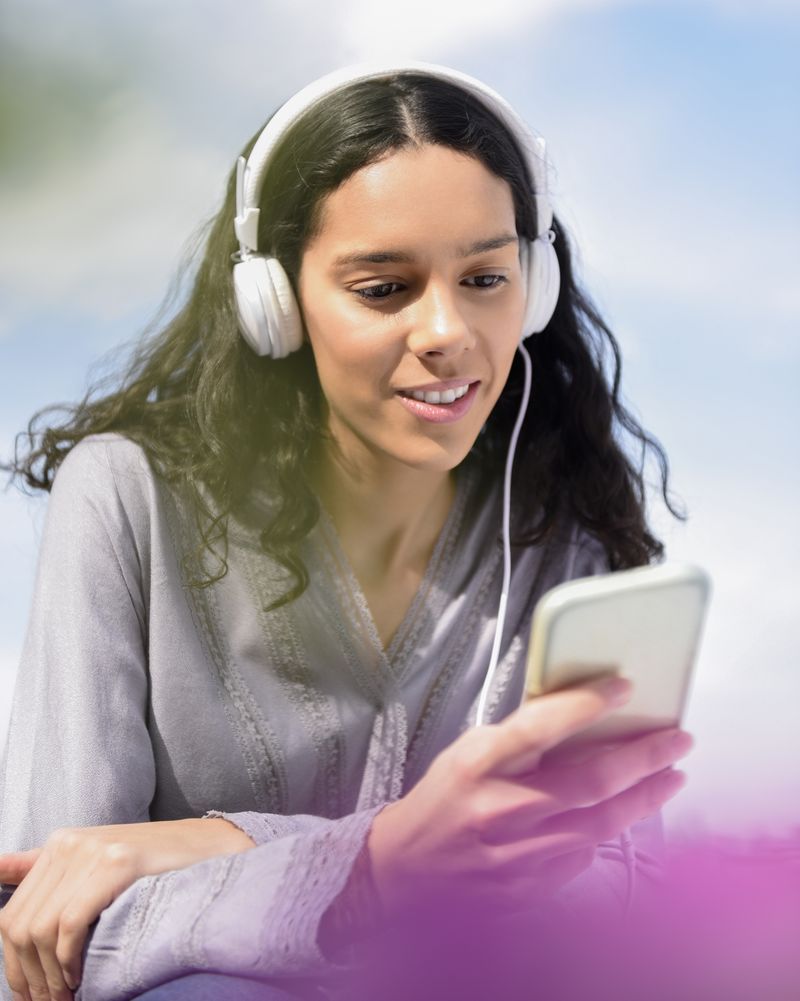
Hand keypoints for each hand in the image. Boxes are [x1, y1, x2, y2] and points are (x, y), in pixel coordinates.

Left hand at [0, 817, 253, 1000]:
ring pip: (41, 929)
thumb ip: (42, 868)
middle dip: (30, 977)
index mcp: (57, 845)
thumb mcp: (92, 863)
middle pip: (19, 926)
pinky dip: (68, 958)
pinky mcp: (117, 863)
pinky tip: (81, 974)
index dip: (14, 966)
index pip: (10, 915)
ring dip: (49, 976)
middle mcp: (68, 844)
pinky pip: (70, 922)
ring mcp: (93, 851)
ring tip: (69, 994)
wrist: (209, 848)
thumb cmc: (151, 866)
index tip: (31, 995)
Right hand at [367, 676, 691, 920]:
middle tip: (677, 739)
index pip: (539, 727)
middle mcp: (498, 810)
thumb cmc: (442, 801)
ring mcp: (516, 856)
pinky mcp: (529, 889)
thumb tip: (581, 714)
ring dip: (646, 797)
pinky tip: (621, 814)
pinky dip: (607, 831)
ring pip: (600, 825)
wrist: (404, 871)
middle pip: (589, 782)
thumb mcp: (468, 753)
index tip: (624, 688)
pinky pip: (584, 856)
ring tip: (672, 775)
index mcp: (477, 764)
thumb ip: (518, 738)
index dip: (586, 704)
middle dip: (644, 757)